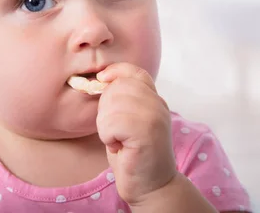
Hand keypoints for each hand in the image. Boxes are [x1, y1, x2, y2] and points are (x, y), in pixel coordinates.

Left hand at [96, 63, 176, 205]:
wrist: (151, 187)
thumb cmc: (133, 155)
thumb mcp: (128, 121)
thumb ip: (122, 101)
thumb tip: (102, 80)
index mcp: (154, 99)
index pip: (135, 72)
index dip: (116, 71)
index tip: (102, 79)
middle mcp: (158, 104)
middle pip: (117, 87)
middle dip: (105, 109)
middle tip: (114, 131)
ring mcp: (154, 117)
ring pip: (112, 104)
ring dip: (105, 125)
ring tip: (117, 140)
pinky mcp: (146, 132)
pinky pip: (112, 122)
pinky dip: (108, 136)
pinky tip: (118, 147)